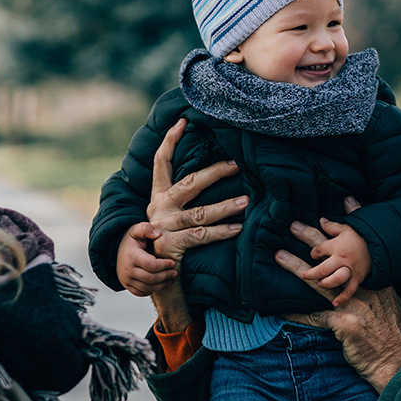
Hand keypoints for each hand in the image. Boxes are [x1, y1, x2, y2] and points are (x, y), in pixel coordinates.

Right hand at [116, 222, 176, 295]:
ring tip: (170, 280)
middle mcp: (128, 270)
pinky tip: (159, 285)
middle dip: (165, 276)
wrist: (114, 250)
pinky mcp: (126, 285)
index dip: (164, 265)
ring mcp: (126, 279)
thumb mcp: (136, 230)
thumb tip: (157, 234)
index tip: (173, 263)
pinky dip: (151, 291)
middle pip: (151, 278)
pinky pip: (140, 293)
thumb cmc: (130, 240)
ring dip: (161, 286)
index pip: (151, 265)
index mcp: (132, 256)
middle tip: (175, 273)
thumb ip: (146, 228)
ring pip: (147, 288)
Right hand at [146, 119, 245, 331]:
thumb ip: (184, 199)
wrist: (154, 278)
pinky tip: (238, 228)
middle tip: (237, 164)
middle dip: (214, 172)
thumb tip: (211, 174)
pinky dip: (222, 232)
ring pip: (200, 213)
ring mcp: (163, 227)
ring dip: (225, 206)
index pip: (162, 163)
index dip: (170, 141)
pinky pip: (201, 236)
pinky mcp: (170, 245)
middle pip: (189, 183)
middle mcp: (158, 209)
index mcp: (158, 197)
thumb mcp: (172, 218)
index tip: (182, 122)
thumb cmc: (171, 243)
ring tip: (246, 201)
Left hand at [275, 208, 400, 392]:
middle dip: (312, 239)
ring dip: (296, 267)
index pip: (359, 249)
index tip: (335, 209)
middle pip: (335, 259)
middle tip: (294, 225)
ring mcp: (355, 304)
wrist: (398, 364)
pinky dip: (297, 312)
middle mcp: (365, 289)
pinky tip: (281, 308)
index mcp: (376, 284)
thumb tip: (359, 284)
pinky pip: (314, 315)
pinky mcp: (344, 323)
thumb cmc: (393, 340)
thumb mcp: (391, 310)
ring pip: (319, 281)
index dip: (346, 228)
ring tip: (278, 256)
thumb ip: (376, 294)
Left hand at [296, 218, 370, 306]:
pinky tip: (335, 303)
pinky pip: (350, 290)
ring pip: (334, 279)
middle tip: (303, 275)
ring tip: (319, 283)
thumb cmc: (363, 236)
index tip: (314, 254)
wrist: (383, 245)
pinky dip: (343, 297)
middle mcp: (342, 259)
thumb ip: (333, 226)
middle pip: (322, 268)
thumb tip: (321, 220)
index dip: (313, 253)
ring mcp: (350, 270)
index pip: (319, 250)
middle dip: (311, 273)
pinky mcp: (358, 278)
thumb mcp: (348, 228)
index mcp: (337, 245)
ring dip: (325, 283)